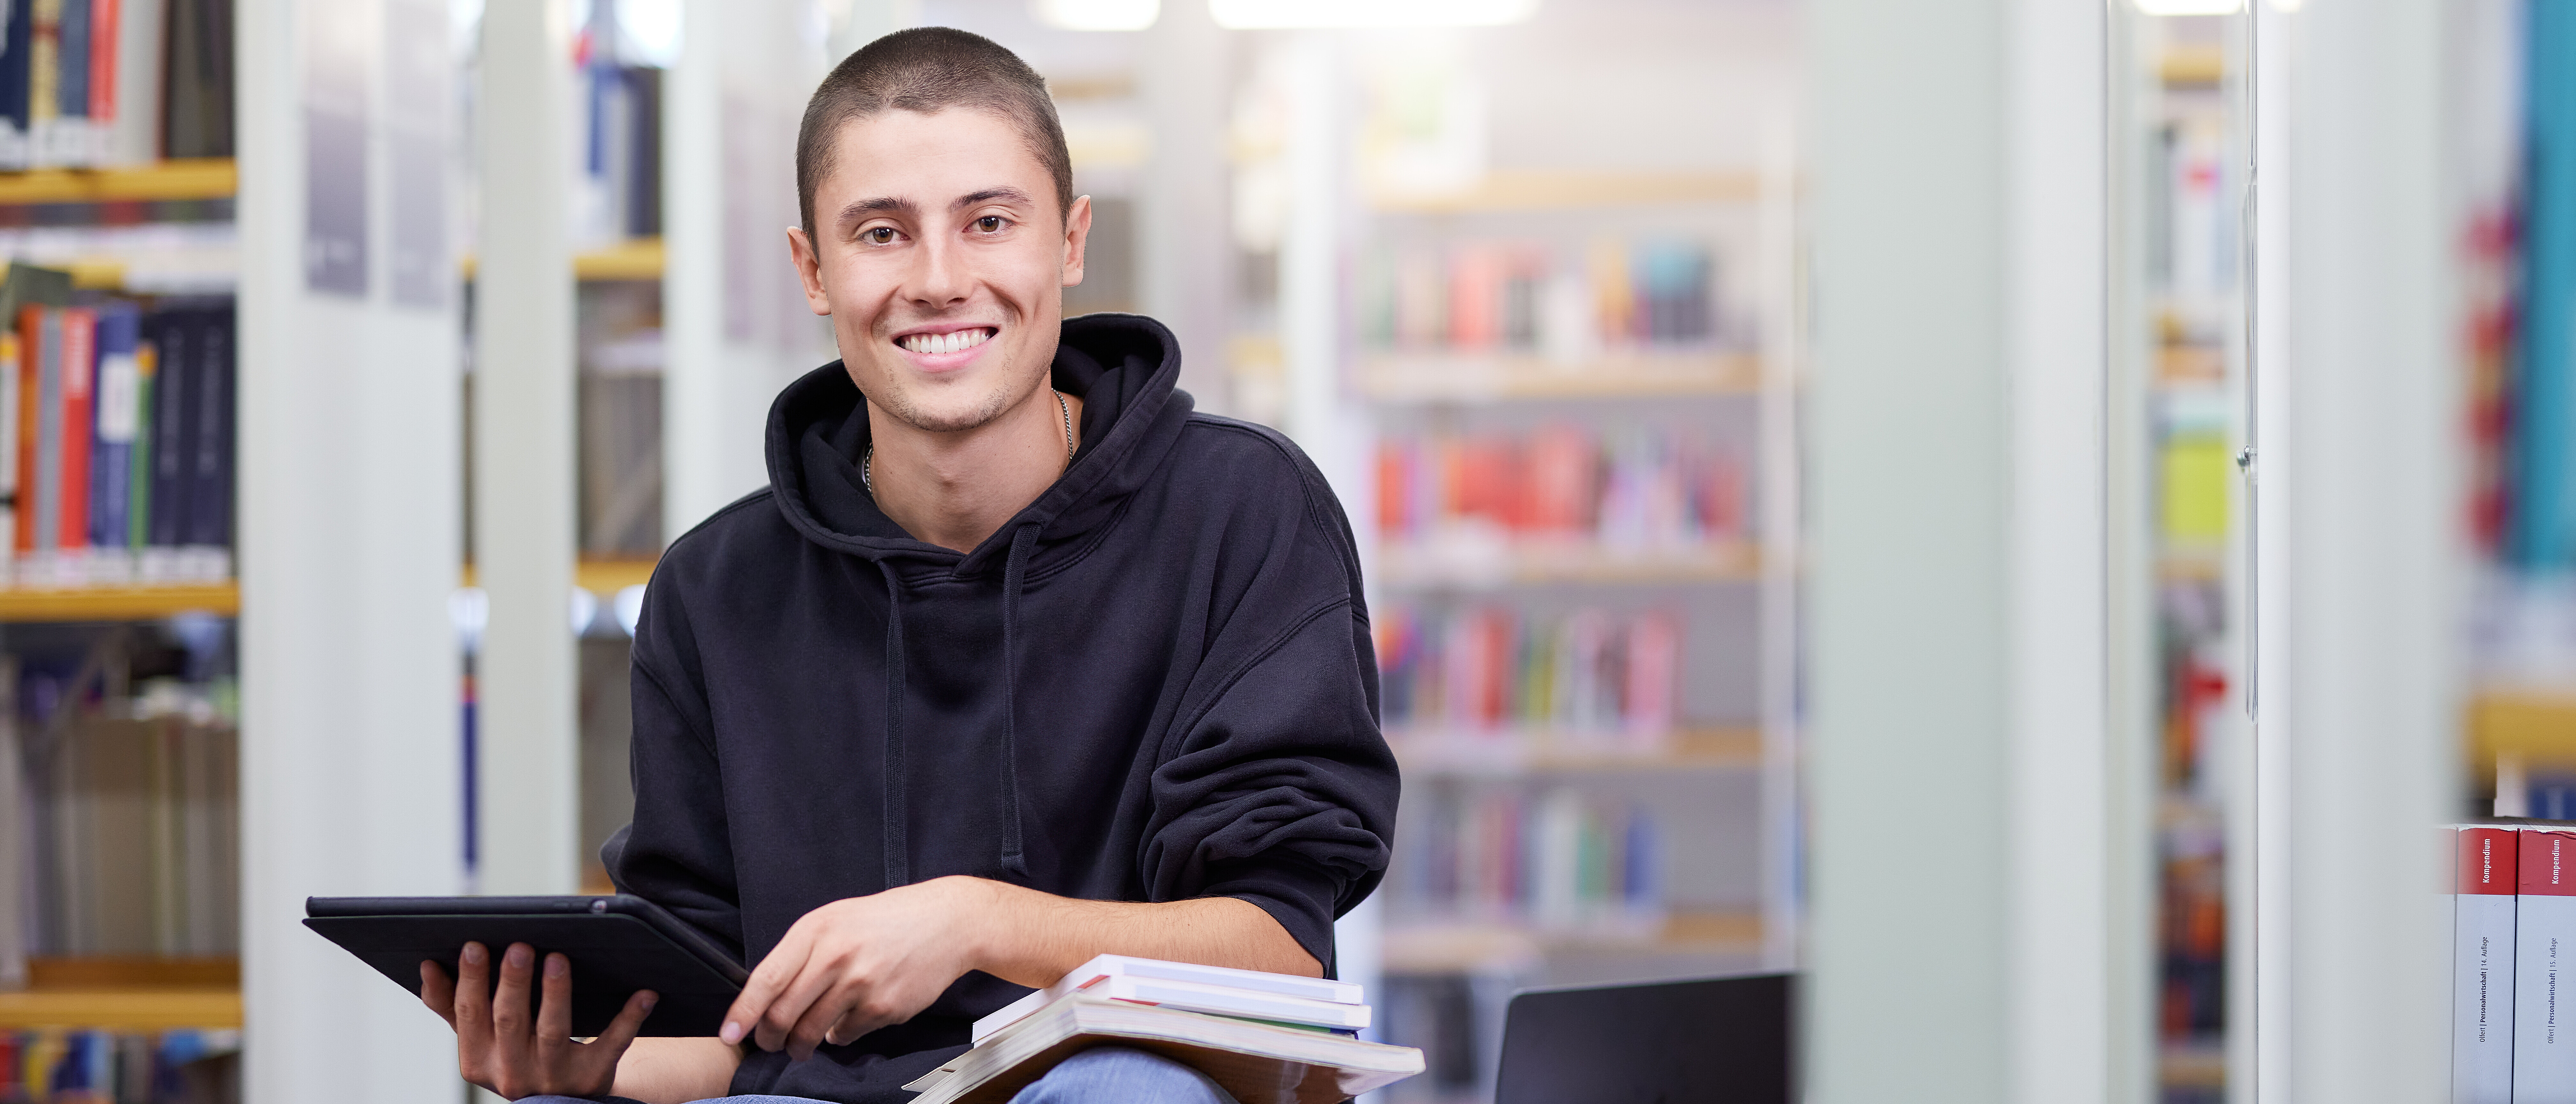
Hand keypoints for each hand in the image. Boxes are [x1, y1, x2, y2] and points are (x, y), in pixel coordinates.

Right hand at [421, 941, 657, 1099]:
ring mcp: (554, 1078)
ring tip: (559, 958)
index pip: (469, 1015)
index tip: (474, 945)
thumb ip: (451, 1007)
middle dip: (513, 982)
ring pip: (554, 1031)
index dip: (470, 981)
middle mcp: (512, 1074)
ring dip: (556, 993)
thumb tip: (427, 967)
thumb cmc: (516, 1055)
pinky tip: (645, 993)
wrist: (561, 1102)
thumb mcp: (479, 1040)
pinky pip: (612, 1045)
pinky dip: (630, 1018)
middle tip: (520, 946)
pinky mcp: (593, 1079)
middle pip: (510, 1021)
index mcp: (477, 1060)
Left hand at [721, 876, 992, 1060]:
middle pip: (784, 1014)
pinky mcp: (884, 1008)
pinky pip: (846, 1035)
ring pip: (812, 1032)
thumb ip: (803, 953)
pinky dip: (841, 1035)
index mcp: (817, 930)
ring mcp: (861, 984)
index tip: (730, 1033)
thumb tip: (772, 997)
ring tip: (802, 1045)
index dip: (743, 1012)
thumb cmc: (887, 921)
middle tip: (770, 1042)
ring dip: (801, 1045)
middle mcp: (835, 956)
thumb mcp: (837, 919)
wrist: (947, 923)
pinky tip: (849, 1020)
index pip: (766, 979)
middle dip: (770, 1037)